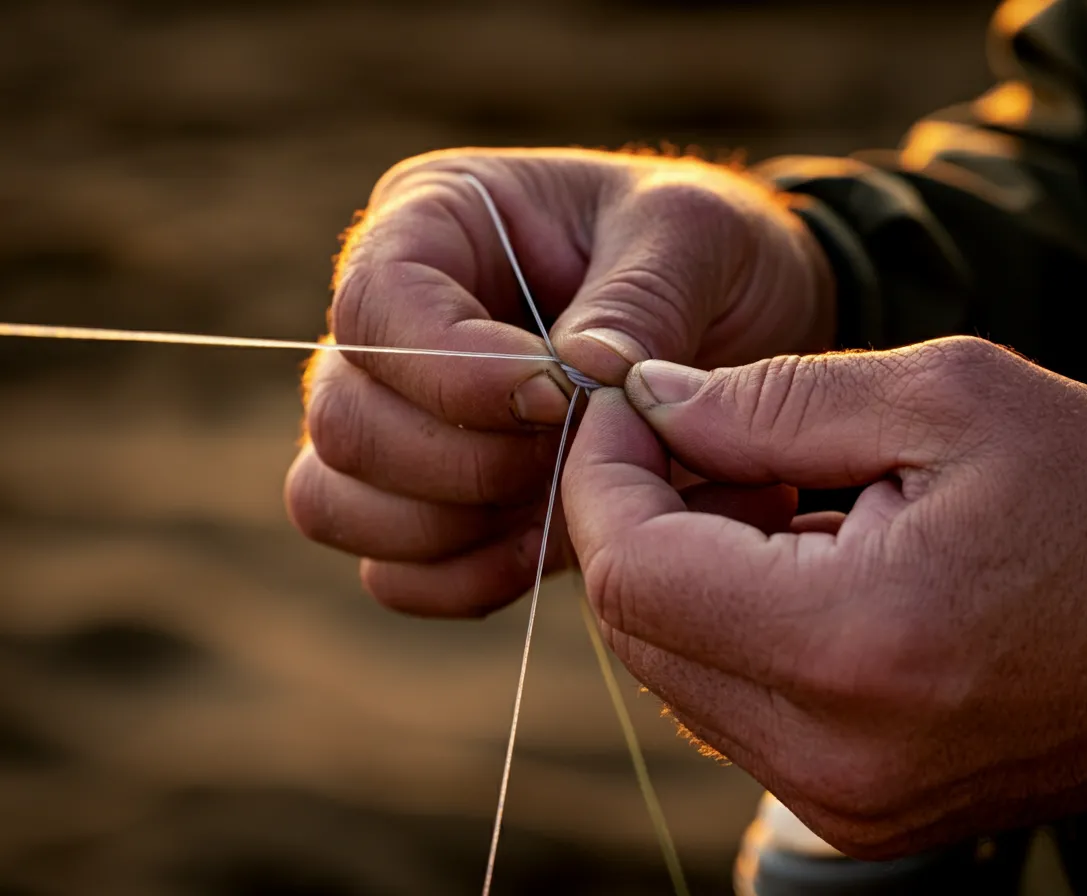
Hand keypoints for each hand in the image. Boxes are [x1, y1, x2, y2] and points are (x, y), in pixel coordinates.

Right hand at [284, 148, 834, 615]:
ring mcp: (396, 419)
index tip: (560, 399)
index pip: (375, 305)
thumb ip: (638, 299)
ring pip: (338, 502)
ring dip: (455, 527)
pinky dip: (465, 578)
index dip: (454, 372)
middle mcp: (391, 324)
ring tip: (570, 501)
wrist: (732, 324)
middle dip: (468, 463)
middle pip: (345, 418)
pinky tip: (552, 549)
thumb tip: (577, 373)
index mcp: (432, 219)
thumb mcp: (694, 236)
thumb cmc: (703, 251)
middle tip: (581, 454)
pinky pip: (393, 572)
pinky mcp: (426, 503)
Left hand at [563, 337, 1086, 858]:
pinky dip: (727, 623)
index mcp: (855, 645)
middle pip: (637, 629)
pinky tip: (793, 560)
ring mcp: (842, 802)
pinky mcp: (855, 813)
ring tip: (768, 493)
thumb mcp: (947, 397)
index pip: (633, 575)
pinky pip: (730, 708)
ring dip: (683, 569)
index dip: (602, 478)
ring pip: (672, 670)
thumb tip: (648, 403)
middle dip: (637, 516)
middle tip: (701, 437)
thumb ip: (771, 399)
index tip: (624, 409)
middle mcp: (834, 755)